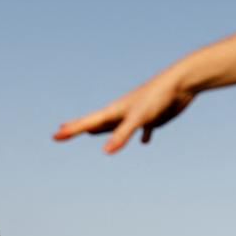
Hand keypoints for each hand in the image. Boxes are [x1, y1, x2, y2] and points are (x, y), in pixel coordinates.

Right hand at [54, 66, 194, 152]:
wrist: (181, 83)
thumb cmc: (158, 98)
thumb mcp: (138, 118)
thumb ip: (122, 134)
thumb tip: (106, 151)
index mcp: (115, 111)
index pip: (87, 122)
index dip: (71, 130)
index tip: (54, 136)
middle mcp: (122, 112)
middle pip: (96, 122)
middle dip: (78, 128)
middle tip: (62, 130)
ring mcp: (136, 114)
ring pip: (115, 125)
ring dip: (103, 130)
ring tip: (90, 132)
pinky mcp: (152, 118)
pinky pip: (143, 129)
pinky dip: (142, 135)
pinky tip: (145, 141)